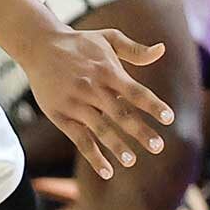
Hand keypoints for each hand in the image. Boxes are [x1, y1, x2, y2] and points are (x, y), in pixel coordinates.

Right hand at [16, 27, 172, 180]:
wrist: (39, 46)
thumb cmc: (80, 43)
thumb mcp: (108, 38)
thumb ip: (135, 50)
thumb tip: (162, 49)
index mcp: (108, 71)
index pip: (136, 91)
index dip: (153, 105)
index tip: (169, 118)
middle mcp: (93, 88)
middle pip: (121, 114)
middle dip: (140, 131)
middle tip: (158, 146)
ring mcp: (76, 103)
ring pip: (100, 129)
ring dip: (117, 147)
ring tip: (132, 161)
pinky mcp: (60, 116)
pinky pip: (80, 139)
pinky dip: (93, 156)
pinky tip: (107, 171)